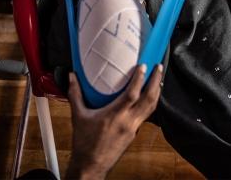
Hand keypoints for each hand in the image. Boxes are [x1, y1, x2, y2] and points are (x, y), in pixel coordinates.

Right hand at [64, 64, 163, 179]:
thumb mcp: (78, 116)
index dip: (139, 79)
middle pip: (149, 100)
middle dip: (155, 82)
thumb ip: (75, 94)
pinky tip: (147, 99)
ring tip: (157, 80)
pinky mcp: (133, 134)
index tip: (143, 66)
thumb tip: (72, 77)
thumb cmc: (84, 142)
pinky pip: (146, 116)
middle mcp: (128, 122)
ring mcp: (133, 129)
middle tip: (159, 68)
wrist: (91, 164)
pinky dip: (150, 105)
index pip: (132, 94)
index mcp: (115, 116)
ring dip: (156, 93)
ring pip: (151, 109)